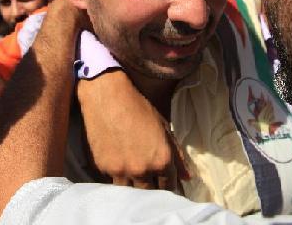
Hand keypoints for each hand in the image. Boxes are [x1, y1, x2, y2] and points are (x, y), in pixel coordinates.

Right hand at [78, 70, 188, 190]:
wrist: (107, 96)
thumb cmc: (138, 107)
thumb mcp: (163, 128)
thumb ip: (177, 155)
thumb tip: (188, 177)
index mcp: (161, 160)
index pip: (169, 187)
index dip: (169, 188)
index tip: (167, 187)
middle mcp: (142, 170)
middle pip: (149, 194)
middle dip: (152, 190)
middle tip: (151, 183)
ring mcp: (120, 171)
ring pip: (129, 192)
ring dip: (133, 187)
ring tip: (134, 177)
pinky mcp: (103, 168)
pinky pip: (112, 181)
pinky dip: (118, 177)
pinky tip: (119, 166)